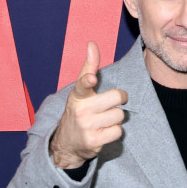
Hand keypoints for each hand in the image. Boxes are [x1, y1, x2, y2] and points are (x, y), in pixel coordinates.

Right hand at [49, 42, 127, 169]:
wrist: (67, 143)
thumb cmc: (79, 110)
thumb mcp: (80, 90)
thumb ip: (88, 67)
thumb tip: (92, 44)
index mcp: (77, 95)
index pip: (82, 84)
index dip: (88, 80)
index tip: (91, 79)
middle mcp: (80, 110)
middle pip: (116, 98)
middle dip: (119, 100)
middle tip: (111, 103)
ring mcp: (86, 126)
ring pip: (119, 115)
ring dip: (116, 118)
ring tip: (104, 120)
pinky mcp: (94, 141)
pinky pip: (118, 131)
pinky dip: (115, 131)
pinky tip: (104, 131)